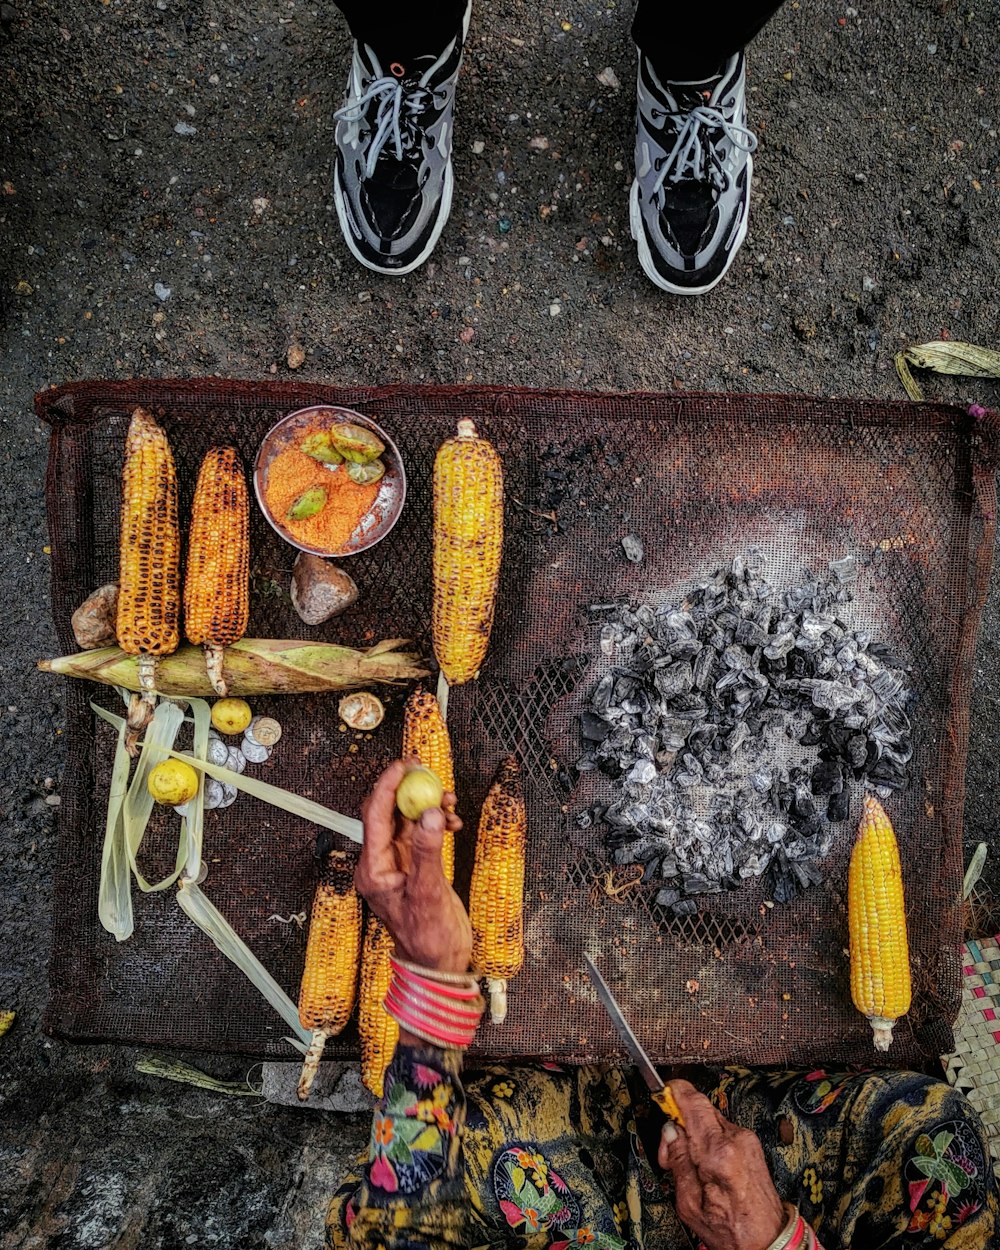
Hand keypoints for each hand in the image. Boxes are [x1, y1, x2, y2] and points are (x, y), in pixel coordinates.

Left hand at [355, 760, 470, 975]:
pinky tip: (452, 823)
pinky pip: (419, 831)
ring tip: (450, 802)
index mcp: (373, 870)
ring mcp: (396, 863)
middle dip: (407, 790)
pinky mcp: (413, 865)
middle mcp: (380, 863)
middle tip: (428, 772)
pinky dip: (435, 822)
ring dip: (426, 805)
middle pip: (387, 812)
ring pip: (406, 819)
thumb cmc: (428, 939)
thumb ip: (428, 852)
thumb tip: (429, 814)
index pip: (374, 816)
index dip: (388, 786)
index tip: (405, 765)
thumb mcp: (429, 895)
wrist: (437, 964)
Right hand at [658, 1080, 784, 1249]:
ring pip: (708, 1118)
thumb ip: (678, 1162)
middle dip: (678, 1122)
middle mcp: (736, 1140)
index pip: (693, 1103)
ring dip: (692, 1132)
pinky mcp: (750, 1143)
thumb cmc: (732, 1230)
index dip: (673, 1093)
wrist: (768, 1241)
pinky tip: (704, 1164)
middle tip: (669, 1151)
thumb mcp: (690, 1205)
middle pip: (699, 1107)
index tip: (660, 1094)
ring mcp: (746, 1140)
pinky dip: (707, 1140)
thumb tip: (670, 1132)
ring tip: (688, 1164)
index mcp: (719, 1154)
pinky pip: (720, 1129)